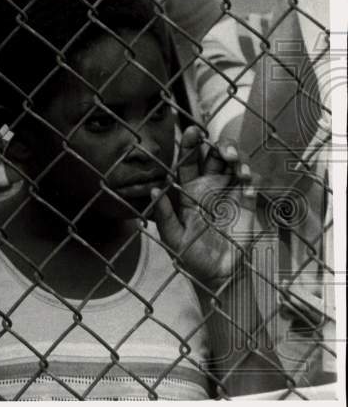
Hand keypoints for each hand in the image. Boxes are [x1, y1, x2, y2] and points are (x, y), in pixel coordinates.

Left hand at [150, 126, 255, 287]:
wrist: (215, 276)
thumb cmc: (189, 256)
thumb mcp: (172, 238)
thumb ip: (165, 215)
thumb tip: (154, 190)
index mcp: (189, 190)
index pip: (189, 161)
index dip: (191, 144)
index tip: (193, 130)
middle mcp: (210, 187)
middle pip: (216, 157)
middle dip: (221, 146)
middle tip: (225, 151)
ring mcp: (230, 194)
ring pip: (237, 166)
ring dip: (240, 161)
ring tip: (239, 168)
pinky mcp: (247, 206)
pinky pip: (252, 188)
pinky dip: (252, 184)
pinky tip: (249, 190)